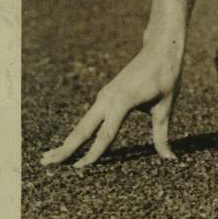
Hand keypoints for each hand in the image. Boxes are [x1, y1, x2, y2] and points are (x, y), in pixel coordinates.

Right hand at [41, 45, 181, 167]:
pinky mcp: (107, 95)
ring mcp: (105, 96)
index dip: (93, 153)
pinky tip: (73, 143)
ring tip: (50, 157)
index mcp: (123, 101)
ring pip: (83, 123)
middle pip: (83, 129)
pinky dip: (79, 132)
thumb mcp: (166, 106)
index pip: (105, 134)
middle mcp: (108, 98)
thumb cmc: (166, 76)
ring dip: (68, 140)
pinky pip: (91, 117)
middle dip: (66, 147)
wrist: (161, 48)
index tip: (80, 169)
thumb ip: (162, 135)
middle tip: (46, 162)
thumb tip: (171, 159)